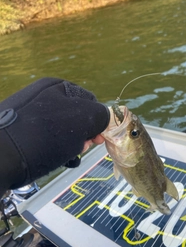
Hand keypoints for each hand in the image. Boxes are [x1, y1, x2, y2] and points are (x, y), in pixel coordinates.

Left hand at [0, 77, 109, 195]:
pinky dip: (54, 149)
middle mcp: (42, 97)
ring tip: (67, 156)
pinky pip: (46, 138)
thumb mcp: (81, 119)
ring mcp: (29, 114)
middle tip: (82, 148)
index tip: (97, 139)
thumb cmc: (44, 135)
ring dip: (71, 144)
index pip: (89, 102)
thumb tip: (104, 120)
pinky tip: (53, 158)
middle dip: (83, 135)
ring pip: (62, 130)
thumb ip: (100, 115)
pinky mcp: (20, 131)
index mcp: (57, 87)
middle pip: (75, 116)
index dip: (97, 121)